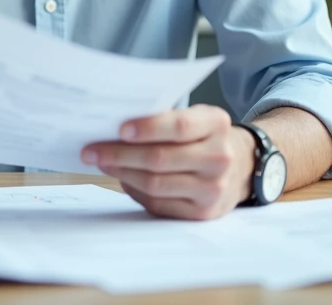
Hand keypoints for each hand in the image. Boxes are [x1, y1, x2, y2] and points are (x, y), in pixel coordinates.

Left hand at [82, 105, 255, 220]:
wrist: (241, 167)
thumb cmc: (204, 137)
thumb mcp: (196, 118)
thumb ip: (165, 118)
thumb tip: (115, 128)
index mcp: (216, 124)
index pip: (180, 126)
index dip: (148, 128)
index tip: (119, 129)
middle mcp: (219, 157)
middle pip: (160, 158)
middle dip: (120, 154)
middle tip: (90, 149)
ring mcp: (213, 188)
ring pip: (155, 184)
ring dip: (121, 173)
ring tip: (100, 162)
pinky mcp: (202, 213)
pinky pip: (158, 203)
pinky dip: (134, 190)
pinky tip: (121, 178)